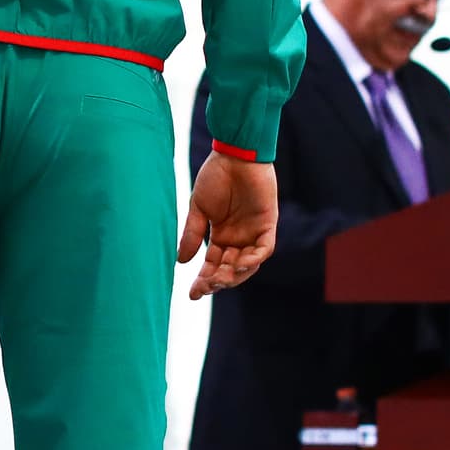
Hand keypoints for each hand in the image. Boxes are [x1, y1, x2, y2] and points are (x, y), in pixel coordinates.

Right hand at [178, 152, 277, 299]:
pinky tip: (241, 264)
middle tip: (206, 286)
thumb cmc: (215, 176)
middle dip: (218, 281)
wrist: (234, 155)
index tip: (192, 294)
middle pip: (230, 269)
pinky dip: (254, 259)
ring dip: (236, 274)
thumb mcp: (198, 209)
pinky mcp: (268, 224)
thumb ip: (193, 234)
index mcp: (221, 236)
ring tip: (221, 278)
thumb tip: (181, 261)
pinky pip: (265, 249)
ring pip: (248, 264)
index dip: (204, 280)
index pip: (212, 264)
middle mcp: (238, 238)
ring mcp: (254, 232)